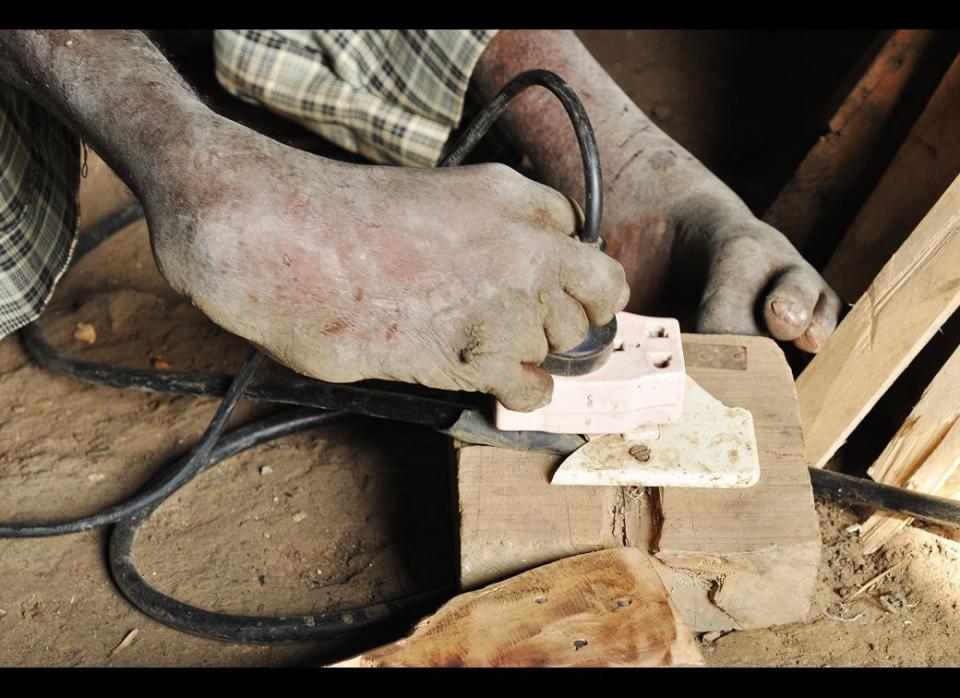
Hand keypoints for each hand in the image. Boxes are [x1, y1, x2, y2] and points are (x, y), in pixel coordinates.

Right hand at [147, 118, 629, 409]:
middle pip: (586, 295)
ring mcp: (507, 302)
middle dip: (558, 312)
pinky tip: (493, 380)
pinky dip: (520, 391)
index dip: (559, 267)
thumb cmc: (341, 222)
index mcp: (509, 194)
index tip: (543, 285)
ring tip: (491, 348)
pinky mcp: (480, 357)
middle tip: (522, 324)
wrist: (289, 245)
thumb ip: (483, 227)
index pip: (574, 234)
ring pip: (562, 342)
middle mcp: (523, 247)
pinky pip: (534, 386)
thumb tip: (506, 271)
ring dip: (535, 351)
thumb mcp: (431, 195)